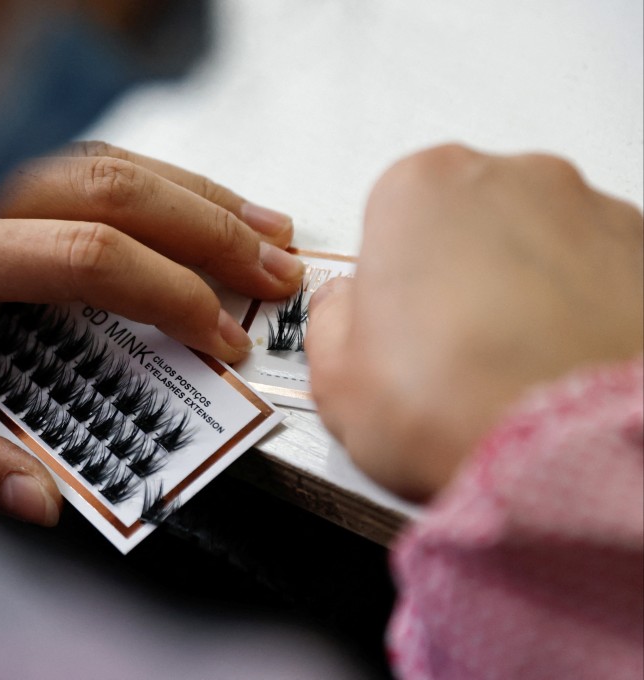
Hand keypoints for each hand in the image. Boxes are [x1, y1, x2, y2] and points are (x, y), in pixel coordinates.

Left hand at [0, 142, 302, 524]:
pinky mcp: (9, 156)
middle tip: (272, 282)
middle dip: (212, 236)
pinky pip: (103, 155)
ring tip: (268, 237)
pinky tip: (209, 202)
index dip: (170, 295)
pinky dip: (169, 178)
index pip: (88, 260)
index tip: (219, 338)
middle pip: (119, 194)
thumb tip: (41, 497)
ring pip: (119, 161)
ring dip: (205, 198)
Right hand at [305, 145, 642, 500]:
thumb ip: (328, 323)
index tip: (394, 326)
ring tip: (510, 366)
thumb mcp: (338, 379)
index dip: (387, 280)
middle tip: (449, 350)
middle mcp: (510, 178)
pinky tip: (559, 364)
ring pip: (537, 242)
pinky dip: (580, 307)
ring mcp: (589, 209)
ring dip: (522, 288)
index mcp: (418, 187)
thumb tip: (341, 312)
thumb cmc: (460, 407)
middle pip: (466, 220)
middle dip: (457, 273)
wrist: (571, 454)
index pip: (387, 219)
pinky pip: (598, 272)